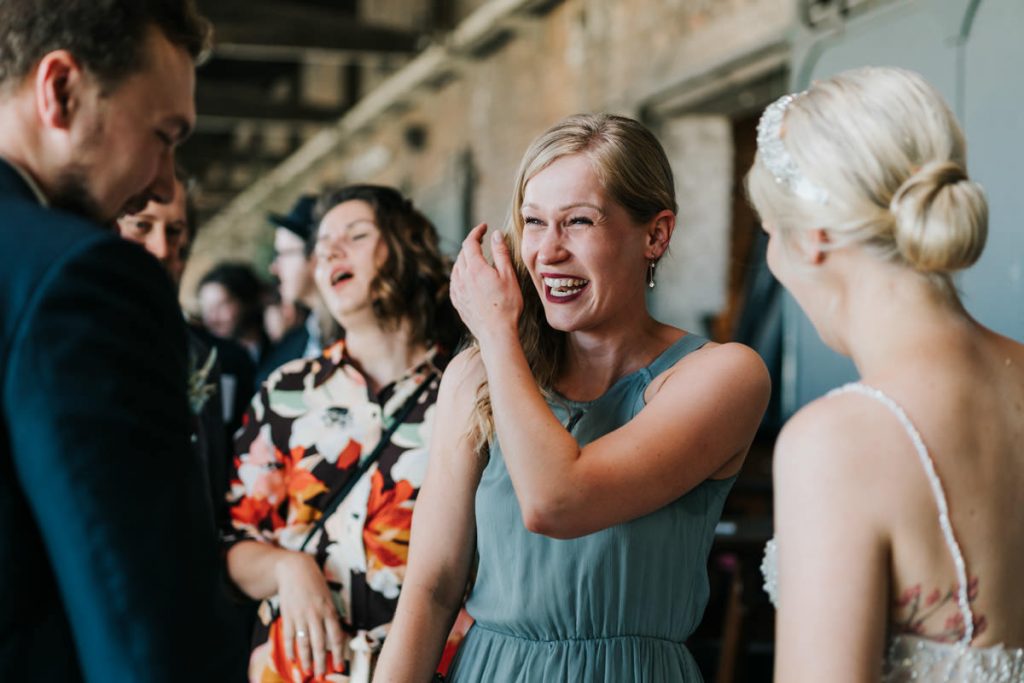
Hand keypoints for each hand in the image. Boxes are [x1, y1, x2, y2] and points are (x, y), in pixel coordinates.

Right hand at [274, 551, 344, 677]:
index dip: (339, 653)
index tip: (340, 667)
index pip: (336, 636)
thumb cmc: (315, 584)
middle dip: (321, 663)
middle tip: (321, 676)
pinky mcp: (288, 615)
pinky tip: (292, 659)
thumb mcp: (328, 598)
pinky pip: (289, 636)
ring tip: (307, 672)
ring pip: (304, 643)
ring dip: (306, 660)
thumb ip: (331, 616)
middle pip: (320, 644)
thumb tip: (337, 636)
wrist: (295, 569)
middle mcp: (316, 614)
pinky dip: (290, 649)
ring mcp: (301, 616)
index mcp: (329, 610)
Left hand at [450, 223, 522, 345]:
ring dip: (465, 258)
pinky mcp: (456, 301)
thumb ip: (501, 253)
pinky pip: (454, 281)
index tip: (484, 227)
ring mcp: (457, 290)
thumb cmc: (507, 306)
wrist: (496, 333)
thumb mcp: (509, 276)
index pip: (470, 242)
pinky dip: (460, 273)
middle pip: (462, 253)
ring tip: (476, 257)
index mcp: (475, 268)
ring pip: (456, 267)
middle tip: (482, 240)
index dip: (476, 231)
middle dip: (471, 244)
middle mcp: (462, 277)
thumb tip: (496, 234)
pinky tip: (468, 277)